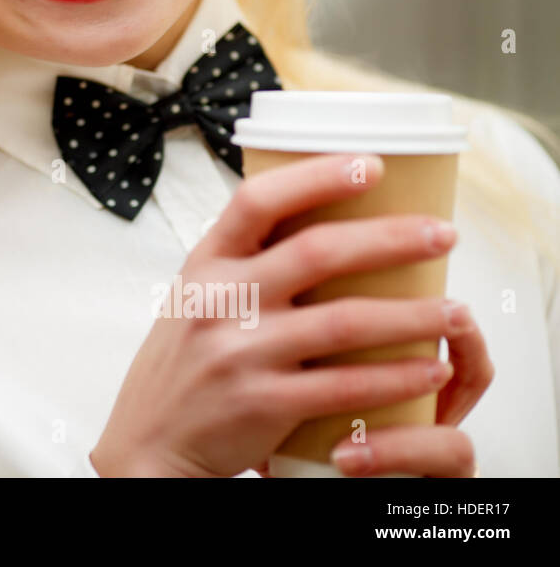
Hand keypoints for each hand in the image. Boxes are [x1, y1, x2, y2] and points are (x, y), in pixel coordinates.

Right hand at [91, 152, 466, 476]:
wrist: (149, 440)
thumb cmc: (185, 363)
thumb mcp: (196, 297)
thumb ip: (244, 264)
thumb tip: (320, 219)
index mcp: (205, 264)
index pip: (258, 200)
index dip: (318, 176)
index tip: (371, 165)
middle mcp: (220, 300)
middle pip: (316, 252)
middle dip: (391, 239)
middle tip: (443, 234)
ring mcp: (241, 352)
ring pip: (344, 322)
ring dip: (412, 314)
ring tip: (456, 309)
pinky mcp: (263, 403)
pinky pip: (344, 386)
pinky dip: (395, 377)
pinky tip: (429, 369)